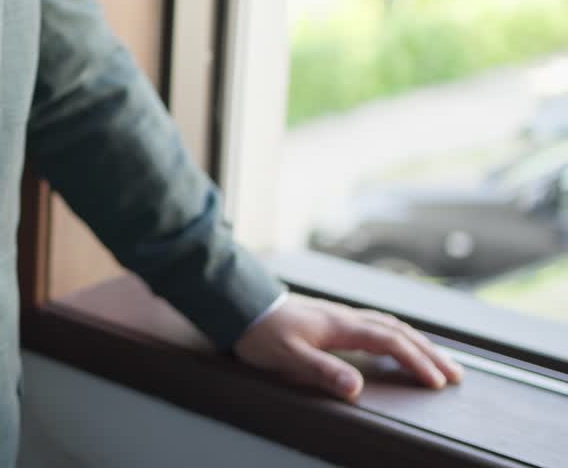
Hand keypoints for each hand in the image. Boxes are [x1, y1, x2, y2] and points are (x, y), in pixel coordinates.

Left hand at [232, 294, 464, 400]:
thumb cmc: (260, 334)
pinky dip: (397, 335)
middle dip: (429, 352)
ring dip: (417, 342)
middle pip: (398, 331)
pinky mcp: (332, 318)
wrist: (239, 306)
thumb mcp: (287, 357)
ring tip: (438, 361)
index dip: (416, 361)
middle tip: (455, 374)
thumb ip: (321, 370)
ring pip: (389, 325)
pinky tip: (398, 344)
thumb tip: (356, 387)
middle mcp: (345, 317)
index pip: (390, 341)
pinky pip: (376, 324)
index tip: (437, 382)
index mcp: (340, 325)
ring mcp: (340, 315)